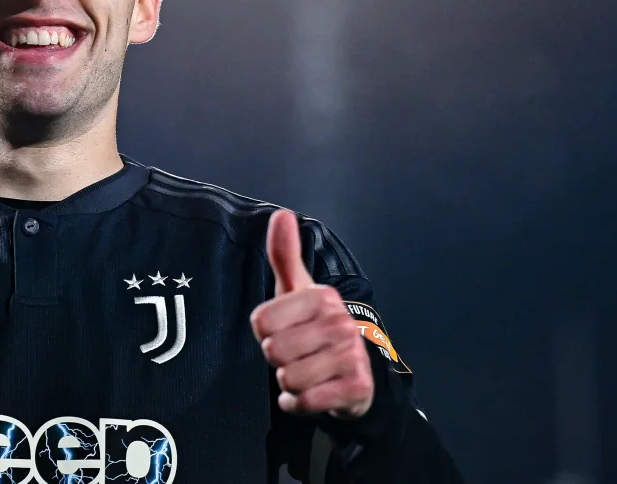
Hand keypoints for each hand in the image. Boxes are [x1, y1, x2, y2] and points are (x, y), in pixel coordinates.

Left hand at [250, 209, 373, 418]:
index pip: (260, 322)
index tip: (286, 331)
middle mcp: (340, 322)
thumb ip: (284, 255)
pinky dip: (298, 404)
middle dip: (278, 360)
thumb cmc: (314, 329)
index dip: (265, 333)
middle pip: (272, 350)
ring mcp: (352, 355)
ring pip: (287, 378)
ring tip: (307, 374)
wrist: (354, 378)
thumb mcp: (296, 292)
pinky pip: (304, 401)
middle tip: (298, 356)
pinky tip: (311, 395)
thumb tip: (281, 213)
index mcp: (322, 296)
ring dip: (289, 383)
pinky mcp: (356, 388)